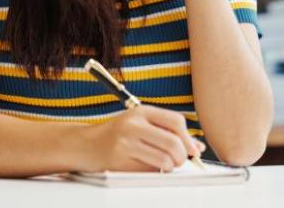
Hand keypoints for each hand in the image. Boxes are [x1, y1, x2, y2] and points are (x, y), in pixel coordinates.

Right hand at [83, 105, 205, 171]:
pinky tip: (148, 166)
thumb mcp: (141, 123)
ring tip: (165, 164)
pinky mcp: (120, 161)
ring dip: (170, 167)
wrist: (86, 145)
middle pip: (173, 143)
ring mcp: (126, 143)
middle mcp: (133, 125)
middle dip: (182, 156)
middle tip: (179, 160)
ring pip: (164, 160)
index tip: (192, 149)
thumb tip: (196, 146)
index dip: (188, 138)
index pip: (176, 121)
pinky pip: (149, 171)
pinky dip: (155, 172)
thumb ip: (167, 131)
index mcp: (141, 112)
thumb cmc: (118, 134)